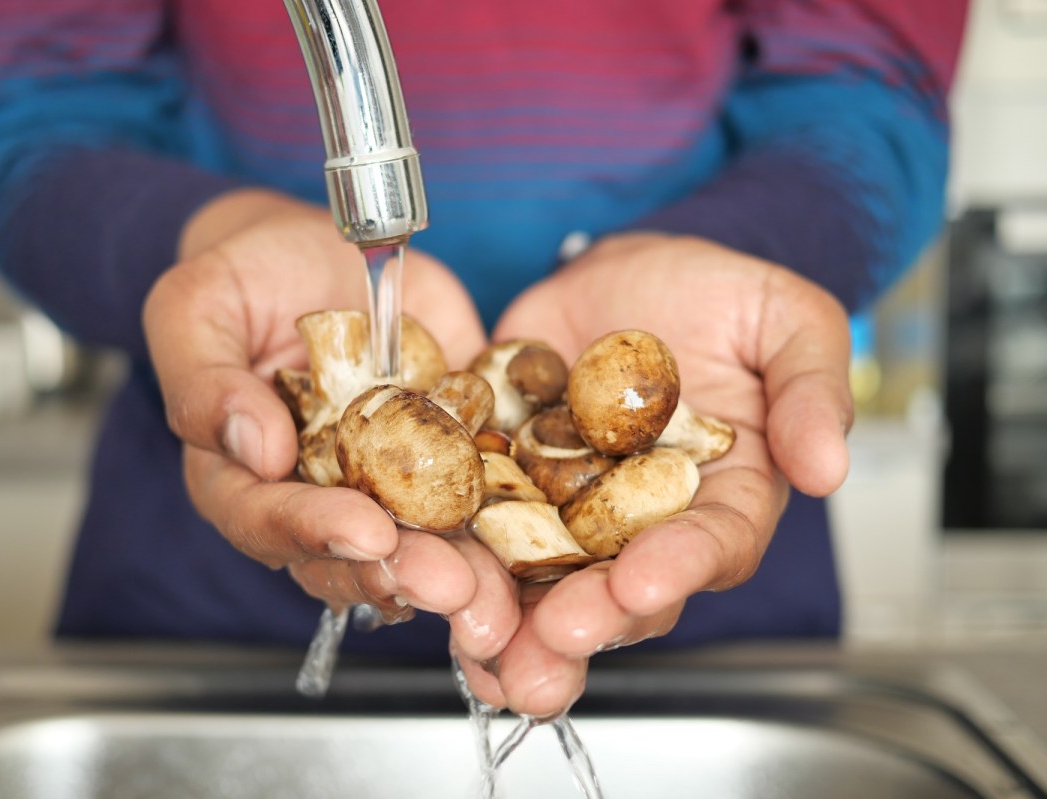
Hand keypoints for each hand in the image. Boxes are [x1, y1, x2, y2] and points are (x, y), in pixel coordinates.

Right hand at [144, 189, 516, 653]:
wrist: (321, 250)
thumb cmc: (243, 277)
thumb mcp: (195, 306)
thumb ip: (204, 379)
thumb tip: (253, 448)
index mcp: (241, 473)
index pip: (266, 520)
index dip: (315, 531)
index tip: (367, 531)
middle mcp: (316, 492)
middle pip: (350, 553)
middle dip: (402, 573)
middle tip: (450, 585)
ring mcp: (386, 480)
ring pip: (418, 544)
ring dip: (459, 572)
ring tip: (493, 587)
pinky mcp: (447, 453)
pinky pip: (477, 496)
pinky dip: (506, 523)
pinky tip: (533, 542)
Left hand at [457, 233, 852, 716]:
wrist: (626, 273)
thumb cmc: (719, 298)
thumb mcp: (786, 322)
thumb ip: (811, 388)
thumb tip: (829, 467)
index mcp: (721, 498)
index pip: (709, 547)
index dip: (679, 569)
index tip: (642, 582)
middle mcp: (641, 522)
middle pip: (618, 591)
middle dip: (584, 626)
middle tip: (548, 652)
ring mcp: (566, 509)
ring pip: (541, 582)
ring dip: (512, 625)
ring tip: (488, 658)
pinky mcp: (502, 481)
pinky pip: (475, 527)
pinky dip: (452, 560)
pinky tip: (427, 584)